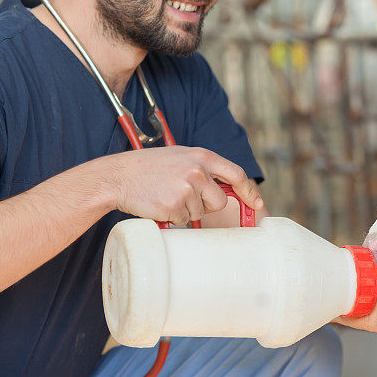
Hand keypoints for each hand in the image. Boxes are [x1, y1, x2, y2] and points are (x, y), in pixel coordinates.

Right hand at [89, 145, 262, 225]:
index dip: (249, 191)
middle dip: (207, 205)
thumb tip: (228, 187)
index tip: (257, 203)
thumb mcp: (180, 157)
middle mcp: (198, 171)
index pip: (236, 174)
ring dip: (186, 210)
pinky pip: (184, 221)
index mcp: (202, 156)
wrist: (118, 176)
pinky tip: (160, 203)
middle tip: (185, 196)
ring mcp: (187, 189)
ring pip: (200, 213)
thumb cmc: (149, 167)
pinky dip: (174, 217)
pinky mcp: (174, 206)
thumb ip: (204, 167)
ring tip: (167, 194)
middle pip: (220, 201)